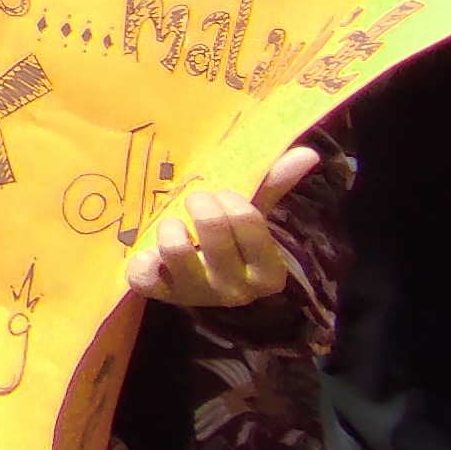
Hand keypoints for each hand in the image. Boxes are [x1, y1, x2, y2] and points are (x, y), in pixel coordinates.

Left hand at [126, 146, 320, 307]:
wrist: (192, 283)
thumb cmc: (226, 241)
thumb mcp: (250, 216)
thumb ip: (274, 186)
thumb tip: (308, 153)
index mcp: (267, 273)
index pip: (247, 217)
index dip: (230, 200)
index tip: (223, 197)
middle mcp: (236, 291)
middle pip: (211, 225)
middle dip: (199, 202)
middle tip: (195, 201)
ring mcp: (196, 296)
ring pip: (174, 245)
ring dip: (169, 225)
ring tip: (173, 226)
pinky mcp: (158, 296)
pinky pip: (141, 272)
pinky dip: (141, 257)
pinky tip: (150, 253)